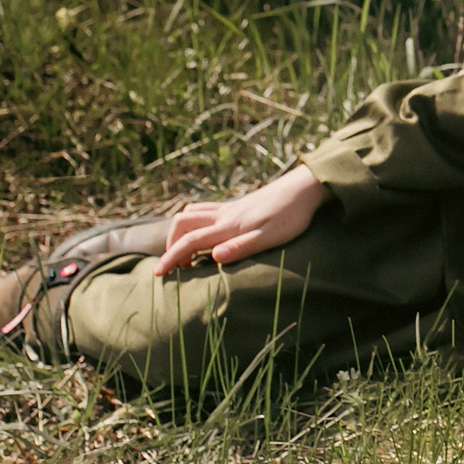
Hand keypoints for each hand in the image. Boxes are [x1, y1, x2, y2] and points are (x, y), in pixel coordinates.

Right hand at [153, 165, 326, 276]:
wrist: (304, 188)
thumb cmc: (291, 216)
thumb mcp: (270, 237)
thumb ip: (242, 247)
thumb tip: (213, 258)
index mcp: (228, 227)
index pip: (188, 242)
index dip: (171, 258)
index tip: (159, 274)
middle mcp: (223, 215)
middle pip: (181, 223)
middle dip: (170, 244)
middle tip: (177, 265)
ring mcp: (229, 208)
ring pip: (190, 213)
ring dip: (180, 231)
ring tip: (185, 251)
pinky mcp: (236, 205)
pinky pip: (203, 209)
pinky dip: (192, 220)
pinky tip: (203, 232)